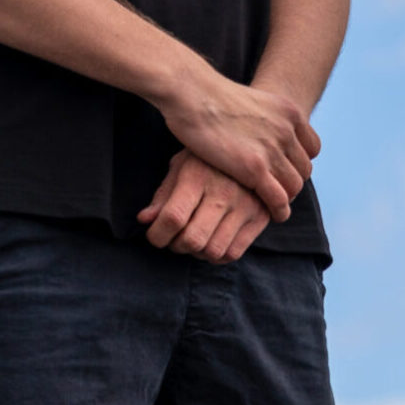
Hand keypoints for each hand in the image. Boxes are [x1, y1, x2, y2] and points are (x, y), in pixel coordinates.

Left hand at [138, 150, 273, 262]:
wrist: (251, 149)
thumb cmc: (205, 161)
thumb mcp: (180, 167)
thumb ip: (163, 195)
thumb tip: (144, 220)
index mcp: (197, 176)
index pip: (173, 217)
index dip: (157, 235)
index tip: (154, 235)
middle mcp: (223, 191)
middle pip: (193, 240)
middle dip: (176, 246)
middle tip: (174, 238)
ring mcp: (245, 206)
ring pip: (213, 251)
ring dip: (196, 253)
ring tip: (193, 238)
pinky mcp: (259, 217)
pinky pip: (232, 253)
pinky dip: (216, 256)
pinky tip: (211, 241)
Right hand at [154, 72, 318, 220]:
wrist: (192, 93)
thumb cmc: (209, 97)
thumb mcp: (252, 101)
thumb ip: (265, 118)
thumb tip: (261, 133)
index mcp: (289, 112)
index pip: (312, 148)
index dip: (298, 162)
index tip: (284, 170)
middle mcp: (287, 130)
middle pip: (304, 169)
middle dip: (291, 181)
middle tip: (275, 190)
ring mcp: (273, 149)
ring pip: (294, 186)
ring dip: (286, 198)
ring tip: (273, 205)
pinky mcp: (255, 168)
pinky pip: (279, 198)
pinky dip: (279, 210)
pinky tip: (273, 214)